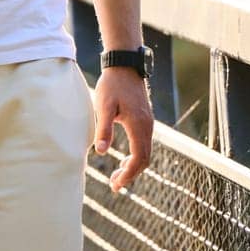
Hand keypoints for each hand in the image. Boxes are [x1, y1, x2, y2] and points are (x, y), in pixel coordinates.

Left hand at [93, 66, 153, 191]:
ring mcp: (148, 123)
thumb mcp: (104, 107)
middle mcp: (147, 126)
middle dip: (131, 174)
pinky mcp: (145, 119)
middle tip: (114, 185)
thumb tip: (101, 152)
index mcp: (138, 125)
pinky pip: (144, 144)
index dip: (128, 174)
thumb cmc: (113, 85)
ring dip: (133, 166)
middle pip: (145, 159)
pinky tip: (123, 159)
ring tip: (117, 176)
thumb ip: (103, 129)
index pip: (139, 158)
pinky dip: (136, 156)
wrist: (125, 65)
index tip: (116, 184)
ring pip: (146, 153)